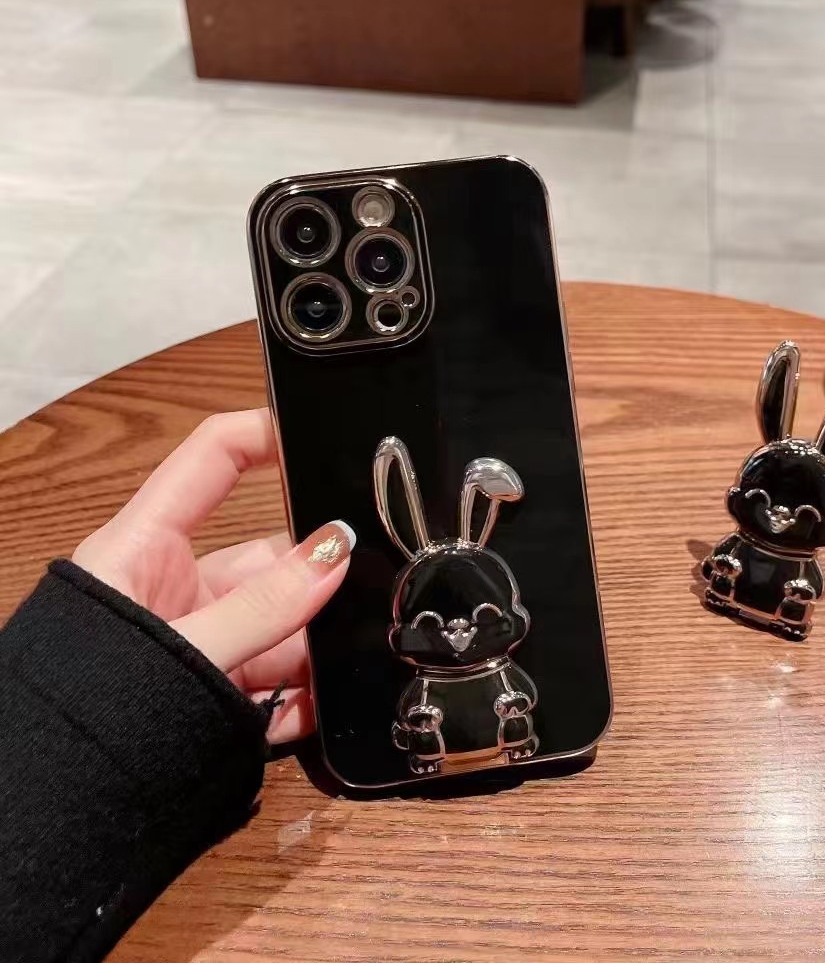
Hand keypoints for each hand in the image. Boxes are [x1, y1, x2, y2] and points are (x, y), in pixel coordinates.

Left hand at [72, 408, 352, 742]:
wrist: (43, 814)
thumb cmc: (76, 705)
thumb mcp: (180, 648)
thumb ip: (262, 606)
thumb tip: (334, 551)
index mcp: (146, 547)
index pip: (212, 457)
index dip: (264, 432)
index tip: (323, 432)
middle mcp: (175, 587)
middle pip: (265, 557)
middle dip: (313, 576)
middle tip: (359, 585)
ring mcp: (199, 640)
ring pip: (279, 624)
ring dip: (311, 646)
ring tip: (339, 661)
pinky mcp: (213, 690)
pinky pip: (274, 682)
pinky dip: (302, 697)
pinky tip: (319, 707)